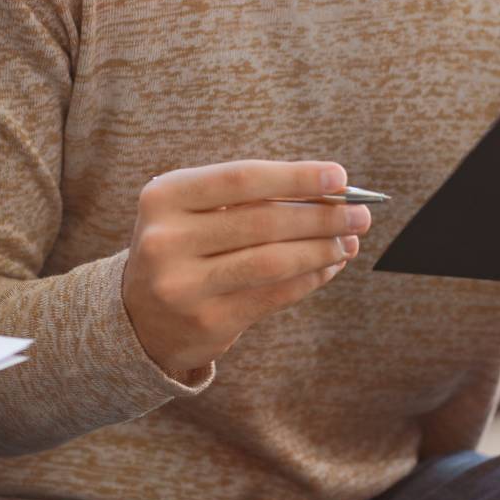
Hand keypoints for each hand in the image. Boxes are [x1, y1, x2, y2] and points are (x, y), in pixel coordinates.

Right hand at [122, 160, 366, 376]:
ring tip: (349, 241)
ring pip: (273, 261)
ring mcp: (184, 285)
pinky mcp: (207, 322)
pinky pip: (274, 295)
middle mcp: (168, 240)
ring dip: (321, 249)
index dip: (296, 177)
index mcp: (164, 196)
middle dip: (321, 215)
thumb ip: (252, 197)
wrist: (138, 317)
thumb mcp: (196, 211)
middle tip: (360, 214)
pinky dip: (309, 278)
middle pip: (263, 221)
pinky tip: (330, 266)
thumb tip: (332, 192)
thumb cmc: (184, 246)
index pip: (243, 178)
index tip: (340, 177)